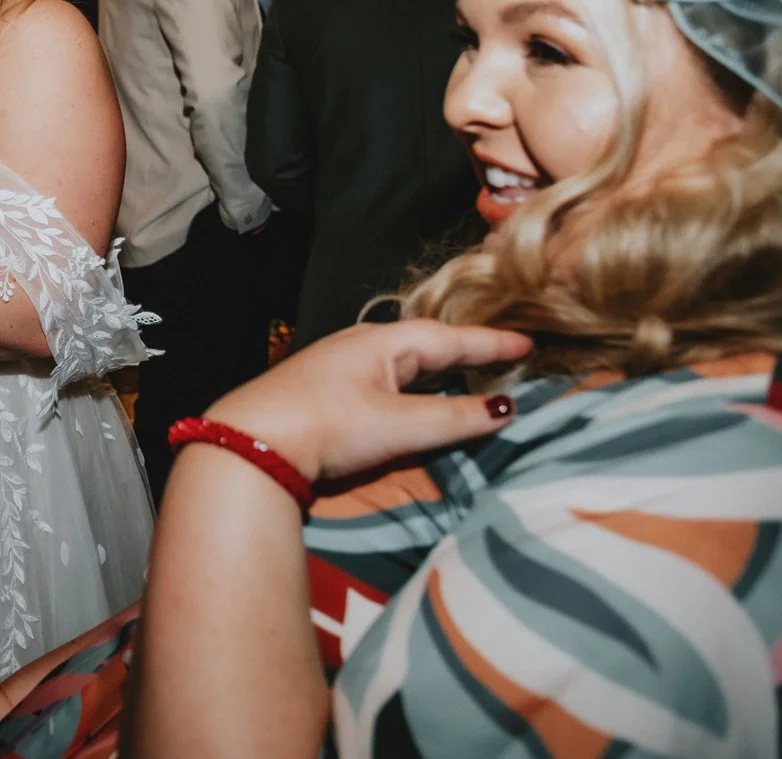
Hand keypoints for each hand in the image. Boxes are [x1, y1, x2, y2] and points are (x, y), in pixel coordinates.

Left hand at [203, 320, 532, 482]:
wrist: (252, 443)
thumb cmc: (328, 425)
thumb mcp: (400, 425)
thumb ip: (455, 418)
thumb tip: (507, 409)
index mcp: (384, 341)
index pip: (452, 338)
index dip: (492, 343)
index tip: (530, 342)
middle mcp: (363, 344)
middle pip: (428, 344)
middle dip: (467, 351)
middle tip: (508, 357)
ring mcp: (342, 365)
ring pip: (405, 362)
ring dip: (439, 369)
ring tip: (473, 375)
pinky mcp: (327, 390)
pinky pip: (387, 379)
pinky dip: (415, 385)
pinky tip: (418, 398)